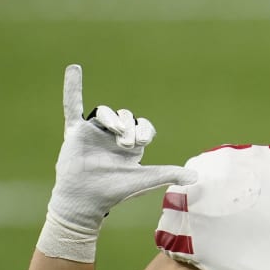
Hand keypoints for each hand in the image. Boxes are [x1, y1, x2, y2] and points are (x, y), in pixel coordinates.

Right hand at [38, 65, 197, 261]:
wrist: (87, 200)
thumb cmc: (115, 191)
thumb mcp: (145, 179)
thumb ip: (169, 174)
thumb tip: (197, 177)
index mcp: (130, 145)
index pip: (143, 126)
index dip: (144, 130)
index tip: (142, 142)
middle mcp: (112, 136)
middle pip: (126, 116)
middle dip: (130, 127)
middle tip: (127, 144)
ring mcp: (94, 133)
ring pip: (105, 112)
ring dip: (113, 120)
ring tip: (116, 135)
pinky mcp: (75, 132)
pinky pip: (73, 106)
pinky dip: (72, 88)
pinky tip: (74, 68)